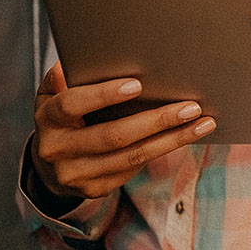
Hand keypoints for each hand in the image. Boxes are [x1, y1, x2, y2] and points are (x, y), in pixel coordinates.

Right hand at [30, 61, 215, 200]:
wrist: (50, 164)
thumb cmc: (64, 114)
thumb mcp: (56, 93)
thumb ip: (64, 77)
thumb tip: (75, 60)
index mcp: (47, 118)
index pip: (72, 105)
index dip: (103, 95)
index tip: (136, 84)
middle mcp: (57, 150)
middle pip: (113, 136)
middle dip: (156, 120)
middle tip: (191, 106)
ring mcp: (76, 174)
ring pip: (132, 156)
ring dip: (173, 139)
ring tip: (203, 123)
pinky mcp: (95, 189)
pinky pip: (135, 167)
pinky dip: (164, 149)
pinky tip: (186, 136)